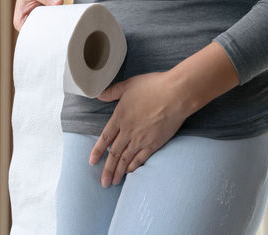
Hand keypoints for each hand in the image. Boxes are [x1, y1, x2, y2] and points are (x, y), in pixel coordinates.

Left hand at [89, 72, 189, 187]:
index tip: (92, 162)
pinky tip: (129, 172)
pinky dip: (134, 167)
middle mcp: (128, 131)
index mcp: (119, 117)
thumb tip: (99, 95)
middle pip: (114, 154)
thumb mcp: (128, 85)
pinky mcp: (155, 143)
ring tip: (113, 182)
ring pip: (126, 159)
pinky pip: (141, 158)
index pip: (105, 138)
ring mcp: (141, 139)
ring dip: (118, 172)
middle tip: (103, 183)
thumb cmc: (153, 86)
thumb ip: (112, 92)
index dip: (97, 151)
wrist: (175, 94)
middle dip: (107, 170)